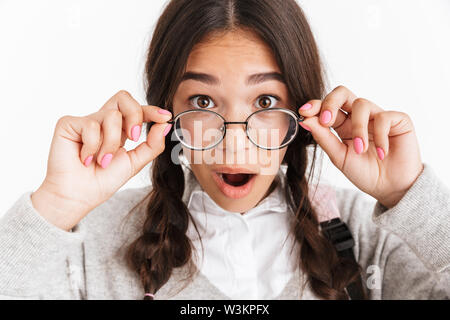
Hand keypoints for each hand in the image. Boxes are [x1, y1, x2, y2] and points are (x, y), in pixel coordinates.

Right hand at [31, 90, 172, 230]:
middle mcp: (103, 122)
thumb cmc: (102, 181)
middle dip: (135, 115)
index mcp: (119, 130)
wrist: (78, 196)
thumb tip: (165, 125)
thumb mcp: (135, 163)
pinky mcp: (69, 123)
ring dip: (111, 143)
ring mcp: (86, 121)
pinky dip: (92, 146)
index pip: (136, 110)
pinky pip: (91, 125)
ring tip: (101, 160)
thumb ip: (152, 144)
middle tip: (133, 137)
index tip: (165, 117)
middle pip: (123, 98)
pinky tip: (84, 158)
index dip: (151, 110)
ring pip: (112, 115)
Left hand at [298, 85, 423, 207]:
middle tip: (326, 121)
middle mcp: (359, 117)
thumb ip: (323, 138)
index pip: (327, 107)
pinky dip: (380, 136)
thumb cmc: (365, 173)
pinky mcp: (398, 120)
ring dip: (358, 128)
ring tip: (360, 150)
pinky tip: (382, 153)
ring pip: (361, 104)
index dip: (315, 105)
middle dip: (331, 102)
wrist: (391, 188)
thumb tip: (305, 120)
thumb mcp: (339, 157)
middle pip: (342, 93)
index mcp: (342, 125)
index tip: (304, 112)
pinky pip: (384, 117)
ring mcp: (378, 116)